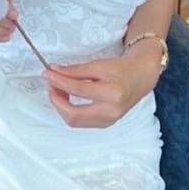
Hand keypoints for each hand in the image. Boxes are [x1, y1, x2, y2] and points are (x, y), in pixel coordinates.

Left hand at [43, 47, 162, 128]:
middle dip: (56, 99)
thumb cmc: (122, 69)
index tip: (47, 73)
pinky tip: (67, 98)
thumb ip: (75, 70)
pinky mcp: (105, 124)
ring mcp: (109, 121)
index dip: (59, 81)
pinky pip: (81, 122)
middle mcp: (111, 112)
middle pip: (73, 114)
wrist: (140, 78)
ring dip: (61, 106)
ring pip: (74, 121)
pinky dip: (69, 111)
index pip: (78, 90)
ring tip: (58, 89)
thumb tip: (53, 72)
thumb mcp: (99, 65)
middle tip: (50, 84)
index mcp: (113, 94)